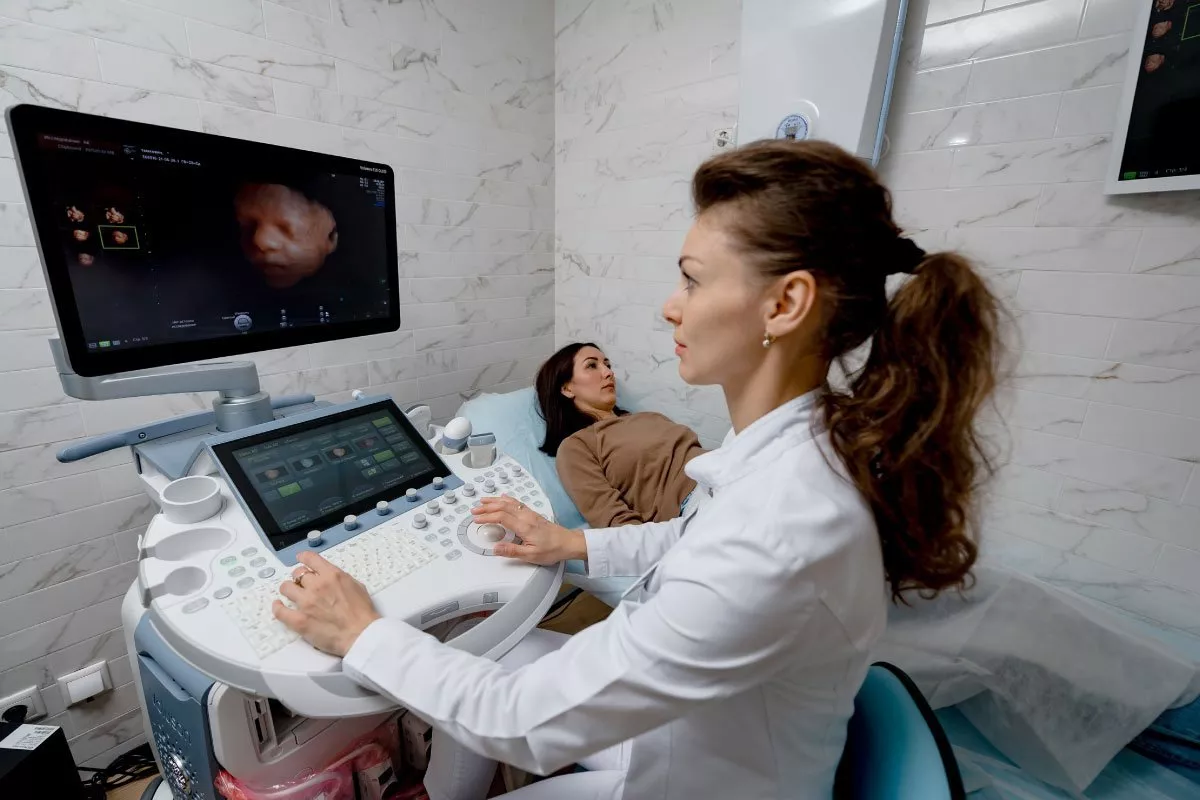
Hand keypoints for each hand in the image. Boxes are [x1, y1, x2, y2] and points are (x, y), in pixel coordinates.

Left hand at [273, 551, 380, 656]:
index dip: (303, 558)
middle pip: (297, 573)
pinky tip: (279, 606)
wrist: (361, 634)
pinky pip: (280, 611)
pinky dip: (278, 607)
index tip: (301, 559)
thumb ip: (341, 579)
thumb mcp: (357, 586)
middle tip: (301, 584)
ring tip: (291, 594)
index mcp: (332, 575)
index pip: (311, 559)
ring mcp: (306, 602)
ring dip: (288, 590)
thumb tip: (332, 578)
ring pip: (286, 588)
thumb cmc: (363, 614)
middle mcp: (317, 586)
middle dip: (298, 578)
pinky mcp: (299, 620)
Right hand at [471, 495, 585, 565]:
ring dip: (495, 501)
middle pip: (503, 507)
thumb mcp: (531, 555)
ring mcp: (530, 514)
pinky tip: (504, 497)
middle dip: (487, 507)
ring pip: (509, 503)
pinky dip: (507, 499)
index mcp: (524, 526)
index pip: (501, 517)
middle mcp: (526, 517)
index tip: (476, 519)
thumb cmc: (552, 549)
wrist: (569, 542)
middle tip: (474, 510)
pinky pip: (517, 503)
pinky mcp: (533, 514)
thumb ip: (512, 551)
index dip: (487, 517)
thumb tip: (495, 548)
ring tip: (483, 501)